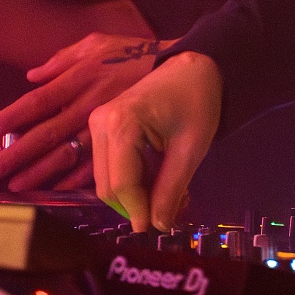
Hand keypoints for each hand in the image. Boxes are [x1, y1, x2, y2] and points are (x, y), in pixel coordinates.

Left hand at [0, 33, 166, 191]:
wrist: (189, 67)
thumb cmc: (138, 55)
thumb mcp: (101, 43)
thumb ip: (64, 58)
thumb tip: (32, 74)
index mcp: (83, 75)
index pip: (40, 100)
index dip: (13, 117)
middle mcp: (91, 101)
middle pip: (49, 132)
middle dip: (20, 154)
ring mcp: (109, 124)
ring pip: (69, 152)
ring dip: (42, 172)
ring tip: (19, 186)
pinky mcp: (127, 141)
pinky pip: (98, 163)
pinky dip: (77, 179)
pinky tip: (59, 189)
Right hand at [88, 51, 221, 231]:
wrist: (193, 66)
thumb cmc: (197, 101)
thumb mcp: (191, 148)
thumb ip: (171, 189)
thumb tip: (158, 226)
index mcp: (121, 124)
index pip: (122, 184)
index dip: (138, 211)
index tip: (157, 228)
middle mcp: (100, 122)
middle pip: (107, 185)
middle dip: (135, 204)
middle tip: (166, 211)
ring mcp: (96, 122)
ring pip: (105, 179)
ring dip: (131, 194)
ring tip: (163, 193)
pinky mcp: (100, 125)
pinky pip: (107, 166)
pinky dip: (127, 179)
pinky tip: (153, 178)